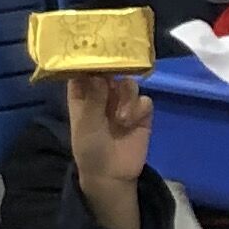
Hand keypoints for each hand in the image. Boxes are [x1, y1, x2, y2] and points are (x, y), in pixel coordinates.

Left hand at [66, 72, 151, 228]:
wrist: (111, 175)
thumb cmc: (90, 148)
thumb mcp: (86, 123)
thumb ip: (93, 99)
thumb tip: (97, 74)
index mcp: (83, 94)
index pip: (84, 70)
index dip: (87, 60)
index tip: (93, 53)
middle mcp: (103, 94)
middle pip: (111, 72)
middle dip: (113, 73)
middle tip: (112, 79)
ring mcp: (123, 102)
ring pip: (129, 84)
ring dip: (126, 96)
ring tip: (120, 118)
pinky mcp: (141, 114)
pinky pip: (145, 100)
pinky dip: (138, 108)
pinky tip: (130, 122)